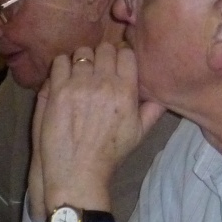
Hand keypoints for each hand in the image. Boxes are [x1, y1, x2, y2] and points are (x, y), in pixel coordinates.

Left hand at [35, 42, 164, 216]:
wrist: (78, 173)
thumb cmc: (110, 154)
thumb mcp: (140, 133)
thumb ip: (153, 109)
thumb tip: (163, 92)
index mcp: (125, 90)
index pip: (126, 53)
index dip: (121, 57)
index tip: (115, 66)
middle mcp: (104, 83)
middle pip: (104, 48)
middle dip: (102, 56)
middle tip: (97, 69)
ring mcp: (79, 85)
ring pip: (82, 52)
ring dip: (82, 60)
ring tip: (79, 74)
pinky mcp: (57, 91)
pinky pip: (60, 62)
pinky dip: (63, 66)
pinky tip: (64, 78)